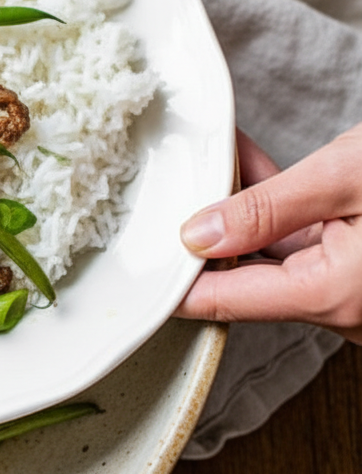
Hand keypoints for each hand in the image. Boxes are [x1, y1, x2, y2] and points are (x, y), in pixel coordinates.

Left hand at [175, 126, 361, 343]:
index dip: (173, 280)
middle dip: (204, 233)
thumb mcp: (345, 177)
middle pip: (245, 277)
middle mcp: (344, 307)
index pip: (223, 300)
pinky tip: (245, 167)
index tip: (133, 262)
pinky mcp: (360, 270)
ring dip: (238, 211)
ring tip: (205, 165)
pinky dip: (275, 210)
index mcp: (333, 297)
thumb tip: (199, 235)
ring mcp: (353, 291)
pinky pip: (303, 244)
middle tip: (167, 192)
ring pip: (272, 255)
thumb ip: (267, 208)